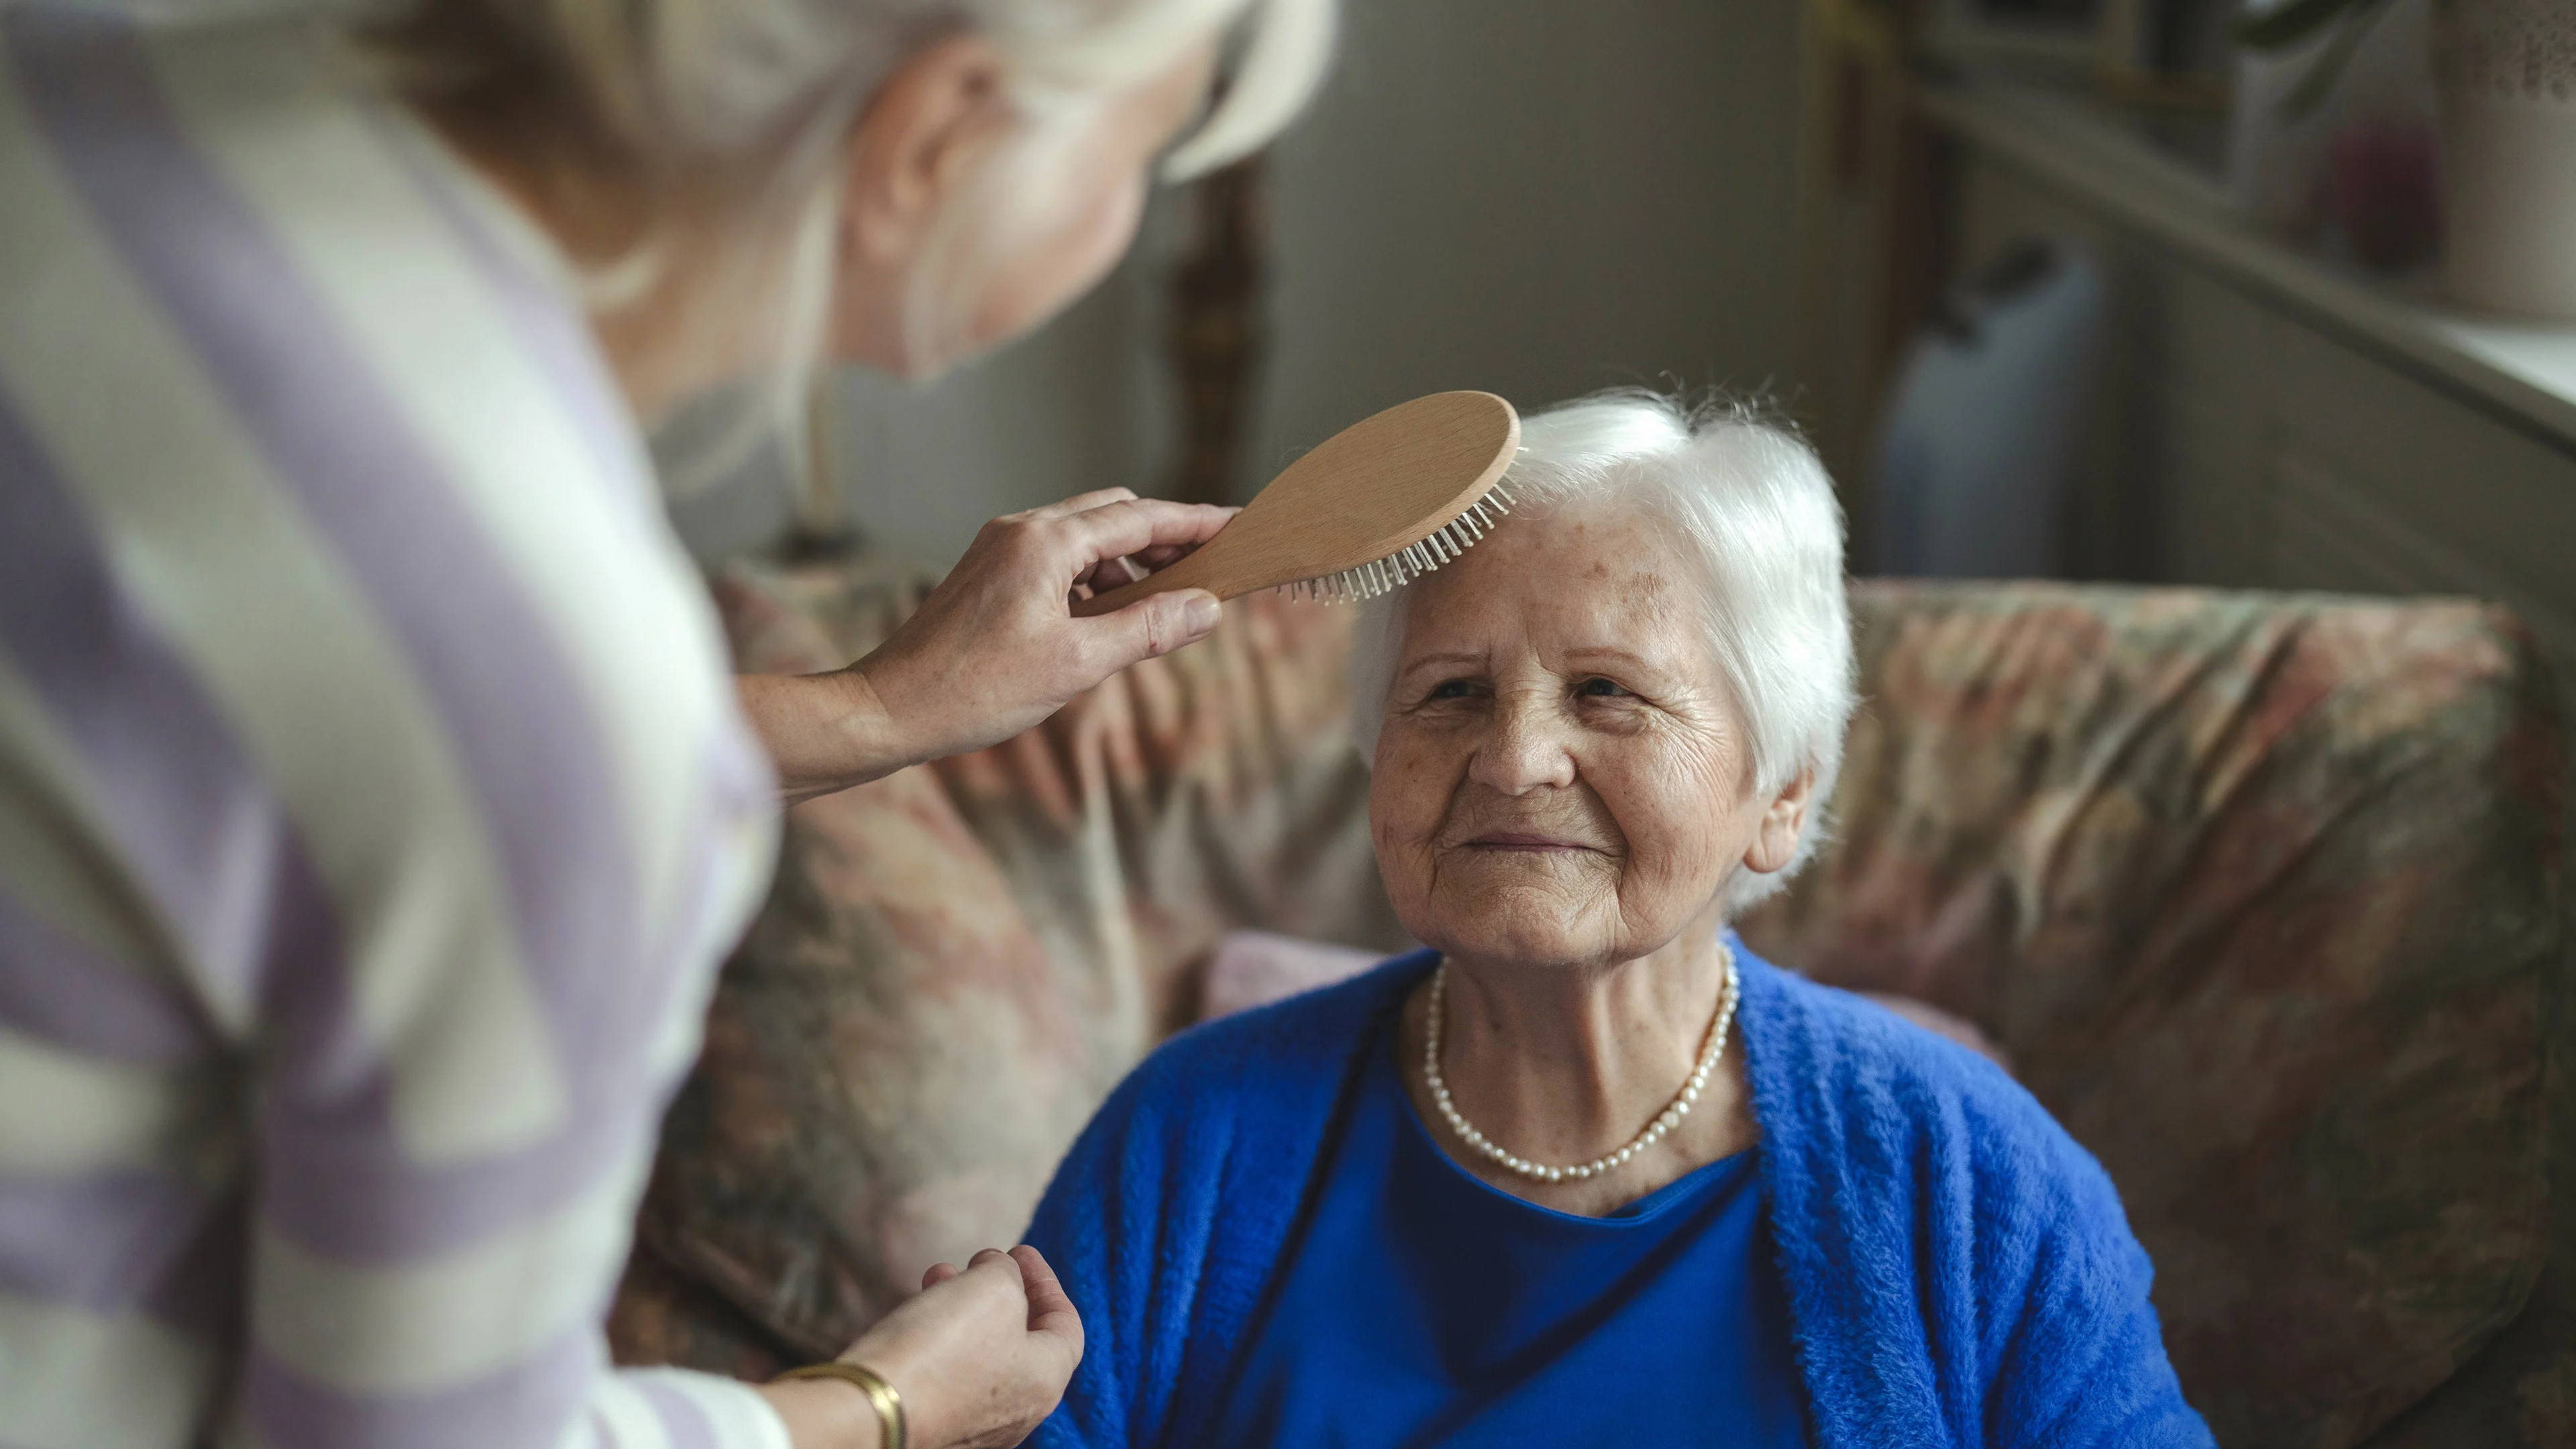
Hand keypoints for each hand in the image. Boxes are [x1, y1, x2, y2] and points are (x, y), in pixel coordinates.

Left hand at [740, 489, 1232, 802]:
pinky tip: (1106, 623)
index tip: (1241, 524)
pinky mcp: (988, 575)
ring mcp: (999, 550)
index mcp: (1044, 542)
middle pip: (1113, 515)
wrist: (889, 710)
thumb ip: (1147, 629)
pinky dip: (1093, 582)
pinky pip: (1057, 562)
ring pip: (1085, 539)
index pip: (1140, 517)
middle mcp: (1020, 531)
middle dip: (1165, 540)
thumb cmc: (973, 690)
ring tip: (1159, 612)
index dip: (1197, 522)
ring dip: (1128, 566)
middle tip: (1209, 573)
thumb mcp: (1076, 664)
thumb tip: (1206, 607)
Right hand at [865, 1247, 1084, 1448]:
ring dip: (963, 1308)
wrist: (869, 1413)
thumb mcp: (992, 1286)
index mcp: (1046, 1381)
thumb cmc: (943, 1348)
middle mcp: (1019, 1413)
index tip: (1019, 1251)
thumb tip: (999, 1272)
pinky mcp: (935, 1430)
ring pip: (980, 1355)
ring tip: (938, 1273)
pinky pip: (947, 1377)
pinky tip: (915, 1312)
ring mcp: (976, 1427)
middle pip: (1021, 1339)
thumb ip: (1007, 1273)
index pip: (1065, 1325)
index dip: (1045, 1281)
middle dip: (999, 1290)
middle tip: (979, 1261)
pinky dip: (940, 1339)